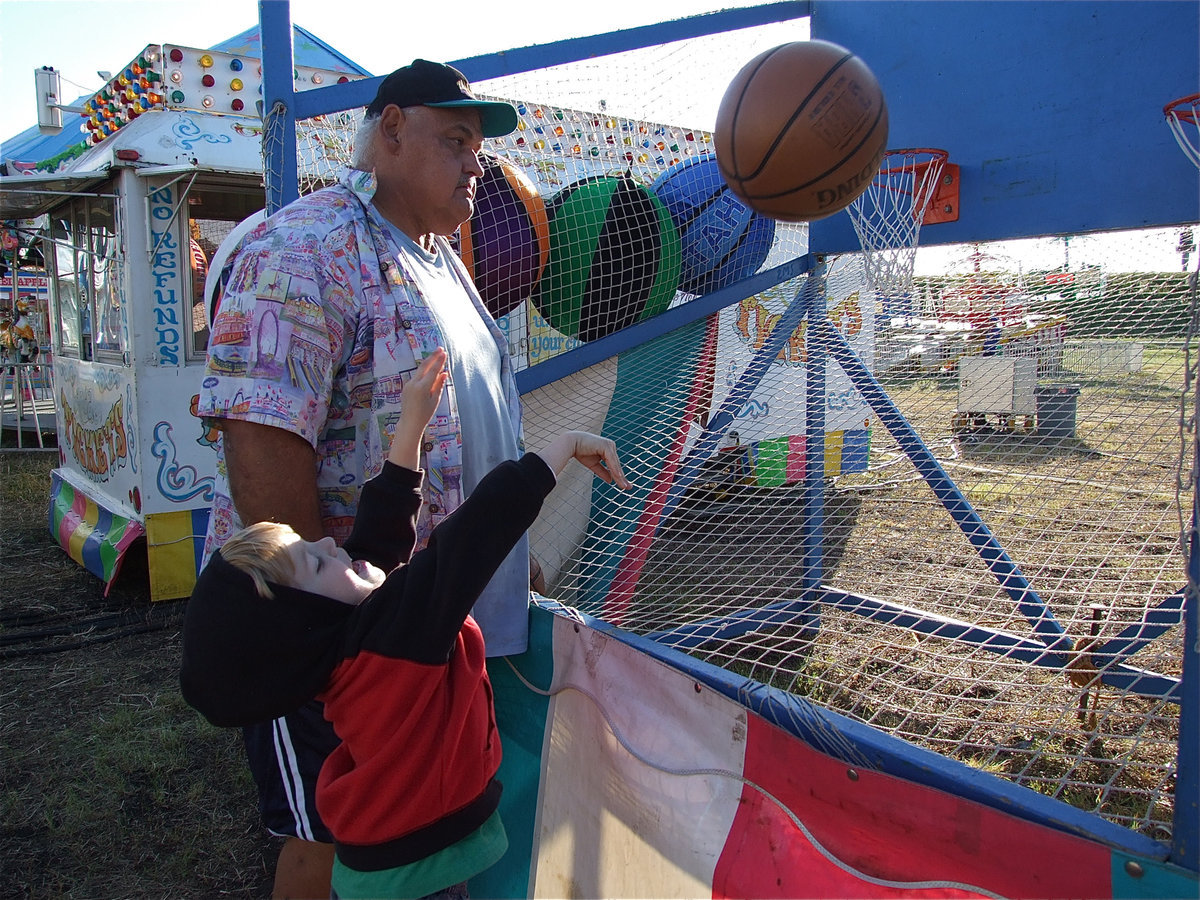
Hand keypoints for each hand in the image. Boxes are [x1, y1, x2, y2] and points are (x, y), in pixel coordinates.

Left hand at [389, 349, 446, 469]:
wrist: (410, 422)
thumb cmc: (425, 414)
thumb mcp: (435, 400)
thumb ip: (439, 385)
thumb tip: (444, 373)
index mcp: (422, 388)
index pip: (433, 371)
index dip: (439, 361)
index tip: (444, 353)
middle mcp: (414, 384)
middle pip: (424, 366)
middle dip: (432, 356)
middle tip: (440, 348)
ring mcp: (408, 385)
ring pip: (420, 371)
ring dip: (428, 363)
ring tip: (436, 356)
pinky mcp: (406, 386)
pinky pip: (416, 377)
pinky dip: (423, 372)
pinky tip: (429, 369)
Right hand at [537, 431, 631, 489]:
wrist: (571, 444)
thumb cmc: (581, 452)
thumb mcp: (593, 465)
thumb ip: (602, 472)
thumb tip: (611, 480)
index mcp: (608, 450)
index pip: (615, 465)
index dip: (619, 476)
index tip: (624, 486)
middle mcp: (611, 446)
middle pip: (617, 465)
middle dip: (622, 477)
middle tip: (627, 488)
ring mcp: (609, 445)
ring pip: (615, 464)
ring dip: (619, 476)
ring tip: (623, 486)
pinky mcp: (606, 446)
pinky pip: (611, 460)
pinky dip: (614, 468)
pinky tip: (617, 476)